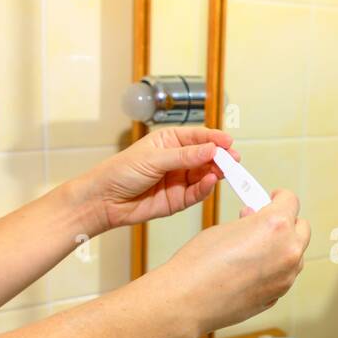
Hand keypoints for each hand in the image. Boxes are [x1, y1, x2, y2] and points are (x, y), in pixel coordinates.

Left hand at [74, 127, 238, 233]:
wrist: (104, 200)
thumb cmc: (121, 172)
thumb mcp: (153, 159)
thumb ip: (184, 156)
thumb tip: (211, 150)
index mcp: (169, 141)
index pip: (198, 137)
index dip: (214, 139)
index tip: (228, 142)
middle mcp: (177, 160)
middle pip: (206, 156)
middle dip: (220, 157)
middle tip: (233, 159)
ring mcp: (179, 180)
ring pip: (205, 174)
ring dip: (216, 172)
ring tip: (224, 171)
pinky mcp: (179, 199)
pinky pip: (197, 192)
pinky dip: (206, 188)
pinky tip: (211, 182)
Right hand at [163, 189, 309, 336]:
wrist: (188, 300)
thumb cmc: (200, 263)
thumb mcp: (226, 227)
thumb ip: (249, 222)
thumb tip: (256, 219)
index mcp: (276, 226)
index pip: (291, 201)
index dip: (279, 197)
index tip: (273, 199)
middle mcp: (288, 251)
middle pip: (302, 228)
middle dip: (286, 222)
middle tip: (264, 222)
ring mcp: (286, 277)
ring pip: (296, 254)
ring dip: (283, 247)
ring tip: (255, 247)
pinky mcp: (277, 296)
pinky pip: (284, 276)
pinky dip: (274, 269)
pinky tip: (251, 269)